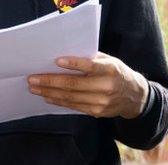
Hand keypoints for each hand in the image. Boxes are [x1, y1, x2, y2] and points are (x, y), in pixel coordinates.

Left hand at [27, 52, 148, 118]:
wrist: (134, 96)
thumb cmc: (117, 72)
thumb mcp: (109, 60)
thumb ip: (90, 57)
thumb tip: (63, 55)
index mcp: (110, 70)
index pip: (90, 66)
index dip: (73, 63)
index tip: (56, 60)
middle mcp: (106, 87)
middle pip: (74, 85)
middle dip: (50, 81)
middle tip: (33, 78)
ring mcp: (101, 102)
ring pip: (70, 98)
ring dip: (49, 93)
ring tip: (34, 88)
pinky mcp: (96, 112)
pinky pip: (73, 106)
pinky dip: (58, 101)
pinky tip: (47, 97)